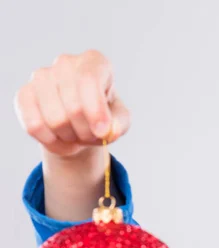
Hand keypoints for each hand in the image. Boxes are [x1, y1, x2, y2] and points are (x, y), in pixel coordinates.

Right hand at [14, 49, 130, 157]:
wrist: (79, 122)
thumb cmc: (103, 116)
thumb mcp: (120, 120)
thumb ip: (120, 123)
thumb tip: (109, 129)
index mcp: (94, 62)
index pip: (88, 80)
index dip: (95, 110)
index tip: (103, 131)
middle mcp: (65, 63)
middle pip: (74, 106)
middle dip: (87, 131)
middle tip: (92, 136)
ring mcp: (41, 76)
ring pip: (55, 120)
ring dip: (70, 137)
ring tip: (76, 133)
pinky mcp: (24, 94)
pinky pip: (34, 126)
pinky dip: (51, 140)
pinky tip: (59, 136)